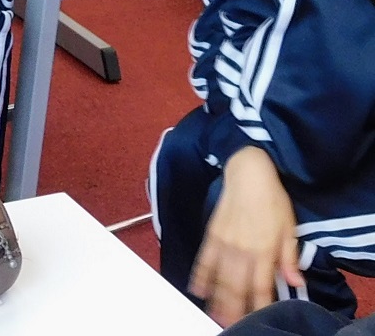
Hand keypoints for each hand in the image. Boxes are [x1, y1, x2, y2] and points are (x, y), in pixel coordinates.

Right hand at [189, 147, 303, 326]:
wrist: (248, 173)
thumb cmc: (273, 200)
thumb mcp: (290, 228)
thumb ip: (289, 256)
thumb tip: (295, 281)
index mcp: (264, 249)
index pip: (261, 285)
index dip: (259, 304)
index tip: (258, 318)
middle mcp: (242, 249)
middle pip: (236, 286)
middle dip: (234, 307)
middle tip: (231, 323)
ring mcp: (224, 242)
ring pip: (219, 276)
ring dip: (217, 297)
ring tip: (215, 314)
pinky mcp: (212, 233)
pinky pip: (204, 258)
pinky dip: (201, 275)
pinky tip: (198, 288)